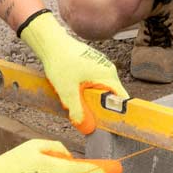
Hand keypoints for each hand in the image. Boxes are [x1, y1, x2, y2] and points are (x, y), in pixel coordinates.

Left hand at [20, 13, 126, 134]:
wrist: (51, 43)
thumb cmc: (60, 62)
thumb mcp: (68, 92)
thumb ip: (78, 111)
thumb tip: (87, 128)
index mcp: (107, 75)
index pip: (121, 99)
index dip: (117, 113)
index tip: (109, 124)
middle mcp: (108, 70)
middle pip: (111, 96)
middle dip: (99, 108)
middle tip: (87, 115)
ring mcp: (101, 66)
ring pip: (101, 90)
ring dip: (91, 99)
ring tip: (77, 100)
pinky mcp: (92, 65)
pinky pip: (95, 83)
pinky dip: (87, 90)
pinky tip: (74, 91)